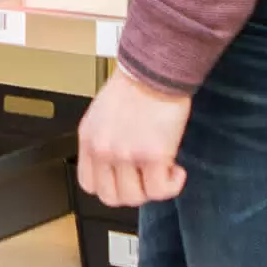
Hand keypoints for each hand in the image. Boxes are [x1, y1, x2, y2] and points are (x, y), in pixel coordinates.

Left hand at [77, 66, 191, 207]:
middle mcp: (103, 150)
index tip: (126, 180)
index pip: (89, 184)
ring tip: (164, 171)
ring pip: (136, 198)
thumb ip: (106, 140)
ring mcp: (126, 155)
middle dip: (133, 192)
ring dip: (153, 189)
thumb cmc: (136, 84)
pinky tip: (177, 171)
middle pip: (111, 197)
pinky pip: (160, 190)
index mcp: (89, 139)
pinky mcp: (152, 156)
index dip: (110, 187)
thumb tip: (119, 164)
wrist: (155, 69)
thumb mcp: (104, 114)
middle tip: (148, 178)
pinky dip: (172, 185)